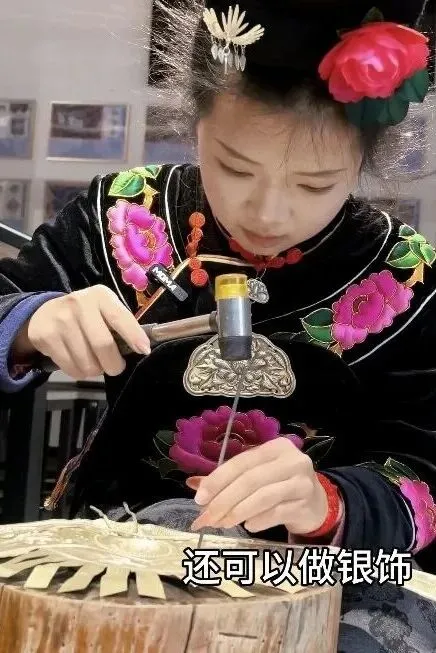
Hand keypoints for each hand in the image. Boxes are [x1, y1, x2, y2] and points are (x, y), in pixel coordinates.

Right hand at [13, 285, 150, 379]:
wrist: (44, 314)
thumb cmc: (85, 315)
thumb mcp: (104, 309)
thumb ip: (120, 323)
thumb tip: (141, 348)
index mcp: (100, 296)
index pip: (119, 317)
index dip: (133, 336)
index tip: (143, 350)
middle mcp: (79, 304)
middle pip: (103, 345)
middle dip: (114, 364)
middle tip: (115, 367)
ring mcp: (60, 321)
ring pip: (87, 362)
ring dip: (96, 370)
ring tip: (95, 363)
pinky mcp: (46, 337)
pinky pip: (71, 368)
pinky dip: (80, 373)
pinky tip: (79, 363)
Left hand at [187, 438, 327, 534]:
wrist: (317, 503)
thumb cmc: (280, 485)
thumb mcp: (257, 475)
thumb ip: (227, 479)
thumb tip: (193, 484)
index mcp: (276, 447)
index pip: (241, 462)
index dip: (218, 479)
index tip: (199, 498)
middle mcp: (291, 460)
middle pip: (250, 480)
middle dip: (224, 500)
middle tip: (206, 518)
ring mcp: (301, 482)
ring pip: (263, 497)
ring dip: (238, 512)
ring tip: (222, 523)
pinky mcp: (305, 504)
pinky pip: (276, 513)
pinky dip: (258, 520)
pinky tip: (247, 526)